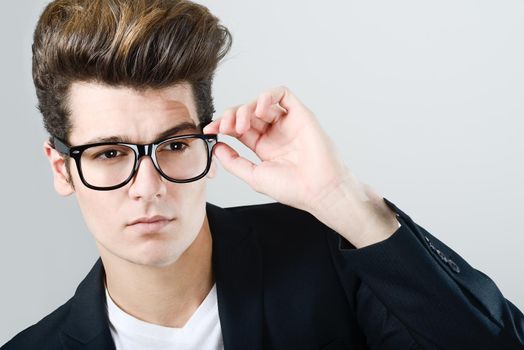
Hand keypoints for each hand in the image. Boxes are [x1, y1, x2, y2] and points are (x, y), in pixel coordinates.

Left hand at [203, 86, 348, 213]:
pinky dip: (267, 96)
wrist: (318, 190)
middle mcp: (275, 132)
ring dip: (245, 109)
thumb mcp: (254, 176)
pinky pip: (282, 94)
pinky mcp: (301, 114)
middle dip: (230, 116)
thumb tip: (216, 147)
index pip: (238, 128)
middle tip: (224, 127)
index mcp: (264, 146)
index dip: (222, 125)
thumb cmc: (292, 188)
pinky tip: (259, 110)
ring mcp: (288, 122)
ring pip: (261, 102)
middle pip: (246, 112)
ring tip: (242, 125)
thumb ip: (233, 162)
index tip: (208, 130)